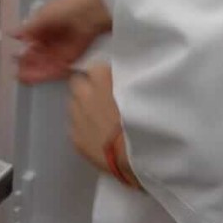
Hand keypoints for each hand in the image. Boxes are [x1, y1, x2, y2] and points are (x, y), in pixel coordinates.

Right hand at [10, 0, 111, 83]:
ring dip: (35, 71)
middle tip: (18, 74)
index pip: (31, 41)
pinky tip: (35, 78)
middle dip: (28, 64)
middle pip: (38, 55)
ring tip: (23, 79)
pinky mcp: (72, 58)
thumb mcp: (43, 16)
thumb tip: (10, 33)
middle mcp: (52, 38)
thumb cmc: (66, 9)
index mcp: (45, 25)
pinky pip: (57, 68)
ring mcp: (62, 49)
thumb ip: (28, 28)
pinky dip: (46, 74)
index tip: (13, 60)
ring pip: (45, 63)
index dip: (23, 51)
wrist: (92, 12)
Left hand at [68, 63, 138, 187]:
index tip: (112, 82)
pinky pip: (75, 127)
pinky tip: (98, 135)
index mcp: (102, 77)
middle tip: (103, 97)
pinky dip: (84, 128)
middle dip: (88, 87)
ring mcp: (77, 117)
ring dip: (84, 107)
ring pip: (74, 105)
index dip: (104, 74)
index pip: (96, 66)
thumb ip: (128, 80)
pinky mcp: (76, 139)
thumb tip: (123, 78)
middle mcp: (85, 93)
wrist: (139, 156)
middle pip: (78, 82)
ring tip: (101, 118)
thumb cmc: (148, 119)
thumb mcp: (143, 90)